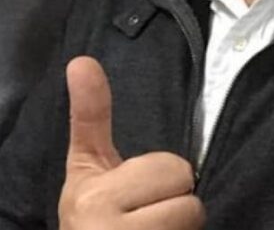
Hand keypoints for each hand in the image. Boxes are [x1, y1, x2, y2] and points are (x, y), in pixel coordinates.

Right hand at [59, 56, 204, 228]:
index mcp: (93, 197)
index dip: (159, 174)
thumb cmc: (94, 215)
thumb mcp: (88, 170)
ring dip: (182, 226)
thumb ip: (91, 118)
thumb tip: (81, 60)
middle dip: (175, 199)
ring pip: (193, 217)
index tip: (133, 185)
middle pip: (185, 192)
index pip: (167, 169)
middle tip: (148, 215)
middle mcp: (105, 229)